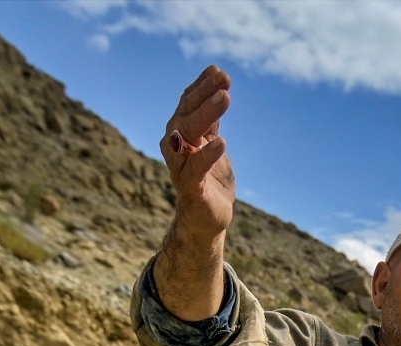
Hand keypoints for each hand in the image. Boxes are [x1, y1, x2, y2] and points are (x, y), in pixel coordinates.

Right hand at [161, 66, 234, 238]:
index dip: (202, 86)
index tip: (220, 72)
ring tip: (225, 99)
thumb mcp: (213, 143)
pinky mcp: (190, 187)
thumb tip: (219, 86)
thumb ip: (212, 120)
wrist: (207, 218)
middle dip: (204, 96)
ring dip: (206, 115)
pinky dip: (207, 155)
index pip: (188, 103)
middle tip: (225, 84)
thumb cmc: (210, 179)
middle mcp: (175, 145)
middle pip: (186, 115)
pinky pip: (195, 168)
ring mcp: (180, 166)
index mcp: (181, 133)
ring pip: (187, 135)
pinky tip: (221, 142)